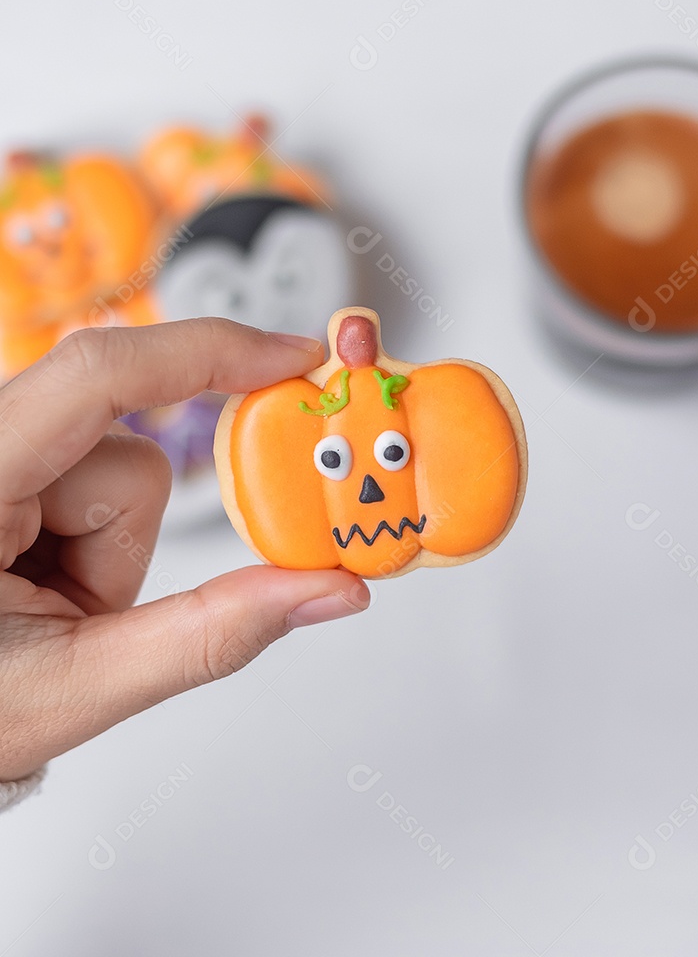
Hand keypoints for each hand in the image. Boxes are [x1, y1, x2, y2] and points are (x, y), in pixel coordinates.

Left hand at [0, 320, 368, 781]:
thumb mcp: (76, 685)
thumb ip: (209, 634)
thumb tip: (328, 589)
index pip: (97, 375)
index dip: (207, 352)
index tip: (294, 359)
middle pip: (124, 449)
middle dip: (127, 538)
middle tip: (77, 604)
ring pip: (120, 467)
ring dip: (109, 543)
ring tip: (46, 604)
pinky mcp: (15, 461)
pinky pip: (98, 473)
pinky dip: (96, 530)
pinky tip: (40, 578)